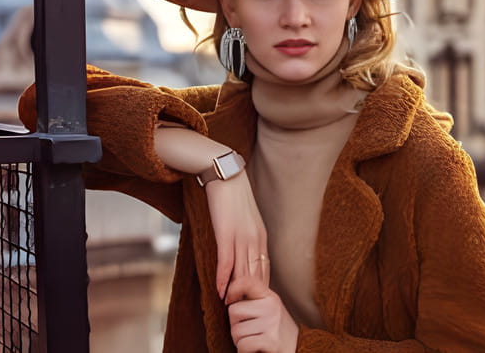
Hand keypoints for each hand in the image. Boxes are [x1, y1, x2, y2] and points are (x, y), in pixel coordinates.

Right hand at [206, 171, 269, 297]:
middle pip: (255, 273)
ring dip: (236, 291)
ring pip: (241, 270)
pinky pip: (226, 260)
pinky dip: (224, 277)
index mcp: (261, 236)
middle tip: (245, 310)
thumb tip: (242, 251)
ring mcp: (241, 236)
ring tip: (231, 307)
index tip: (256, 300)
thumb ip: (246, 236)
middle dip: (251, 294)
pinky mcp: (226, 233)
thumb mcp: (246, 219)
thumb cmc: (233, 196)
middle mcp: (255, 239)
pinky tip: (220, 290)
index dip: (260, 286)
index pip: (264, 268)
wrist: (225, 174)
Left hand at [226, 275, 298, 352]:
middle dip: (235, 325)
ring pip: (236, 331)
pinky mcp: (271, 341)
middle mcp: (272, 307)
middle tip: (249, 332)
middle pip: (234, 310)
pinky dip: (244, 351)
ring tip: (254, 340)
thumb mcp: (268, 311)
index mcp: (270, 297)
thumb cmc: (275, 333)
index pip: (247, 282)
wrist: (297, 350)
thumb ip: (253, 301)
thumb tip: (227, 294)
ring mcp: (272, 323)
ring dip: (240, 341)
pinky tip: (255, 349)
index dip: (233, 289)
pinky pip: (243, 345)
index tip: (229, 300)